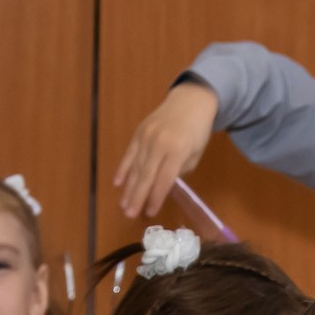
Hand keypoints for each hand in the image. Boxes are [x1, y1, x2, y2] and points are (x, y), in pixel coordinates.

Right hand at [113, 80, 218, 217]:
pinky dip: (122, 169)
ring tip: (124, 205)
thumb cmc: (197, 131)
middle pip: (146, 176)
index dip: (156, 197)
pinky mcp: (138, 132)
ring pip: (135, 167)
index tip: (150, 212)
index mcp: (177, 150)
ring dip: (128, 188)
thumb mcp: (195, 154)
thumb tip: (161, 184)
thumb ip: (179, 170)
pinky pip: (129, 154)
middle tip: (130, 215)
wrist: (190, 100)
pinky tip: (117, 183)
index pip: (164, 180)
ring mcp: (146, 137)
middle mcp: (158, 144)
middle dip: (137, 197)